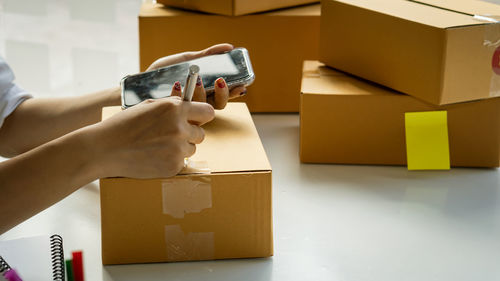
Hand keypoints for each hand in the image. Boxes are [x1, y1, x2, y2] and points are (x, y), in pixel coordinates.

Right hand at [90, 97, 214, 178]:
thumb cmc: (124, 125)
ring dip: (179, 148)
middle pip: (201, 134)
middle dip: (189, 134)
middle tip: (170, 136)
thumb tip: (188, 105)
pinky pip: (181, 163)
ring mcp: (177, 149)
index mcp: (175, 109)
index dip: (202, 116)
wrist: (105, 149)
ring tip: (157, 147)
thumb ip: (171, 105)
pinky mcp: (174, 167)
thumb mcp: (148, 105)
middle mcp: (180, 128)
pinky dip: (171, 161)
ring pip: (191, 149)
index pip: (208, 111)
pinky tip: (154, 157)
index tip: (198, 120)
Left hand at [146, 43, 246, 108]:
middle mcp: (198, 105)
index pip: (224, 95)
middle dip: (223, 94)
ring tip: (197, 80)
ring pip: (204, 111)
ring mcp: (186, 113)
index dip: (234, 92)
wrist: (139, 83)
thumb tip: (228, 47)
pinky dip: (180, 96)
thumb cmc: (161, 73)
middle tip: (220, 81)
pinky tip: (176, 85)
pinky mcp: (173, 117)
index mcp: (204, 92)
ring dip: (202, 94)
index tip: (240, 84)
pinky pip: (182, 111)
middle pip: (219, 106)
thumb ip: (206, 55)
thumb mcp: (185, 60)